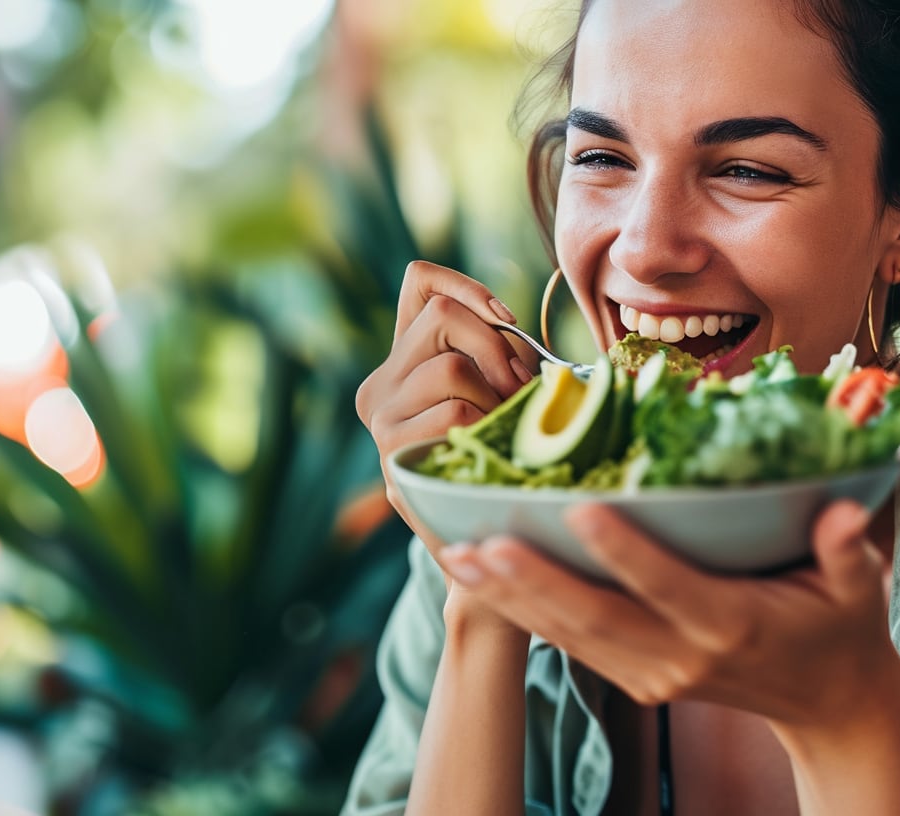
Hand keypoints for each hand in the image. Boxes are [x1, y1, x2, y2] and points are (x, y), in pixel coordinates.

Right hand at [355, 261, 535, 566]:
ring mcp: (381, 420)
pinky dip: (488, 427)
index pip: (421, 281)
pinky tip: (492, 450)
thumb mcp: (500, 394)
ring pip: (449, 368)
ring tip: (506, 426)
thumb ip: (497, 354)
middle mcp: (380, 384)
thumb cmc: (501, 460)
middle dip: (497, 346)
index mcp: (405, 359)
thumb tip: (513, 326)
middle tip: (520, 387)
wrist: (479, 542)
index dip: (467, 286)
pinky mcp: (392, 455)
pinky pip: (454, 414)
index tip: (505, 319)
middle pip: (442, 316)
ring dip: (495, 396)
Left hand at [436, 500, 899, 730]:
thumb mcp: (859, 588)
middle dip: (535, 581)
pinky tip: (481, 583)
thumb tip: (848, 511)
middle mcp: (684, 655)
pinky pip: (572, 646)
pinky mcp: (638, 680)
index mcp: (733, 623)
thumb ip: (849, 550)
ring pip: (571, 636)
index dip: (626, 552)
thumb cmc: (842, 626)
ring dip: (512, 599)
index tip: (579, 509)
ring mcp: (654, 674)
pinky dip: (523, 616)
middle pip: (599, 617)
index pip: (670, 587)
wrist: (830, 705)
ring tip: (457, 557)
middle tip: (480, 542)